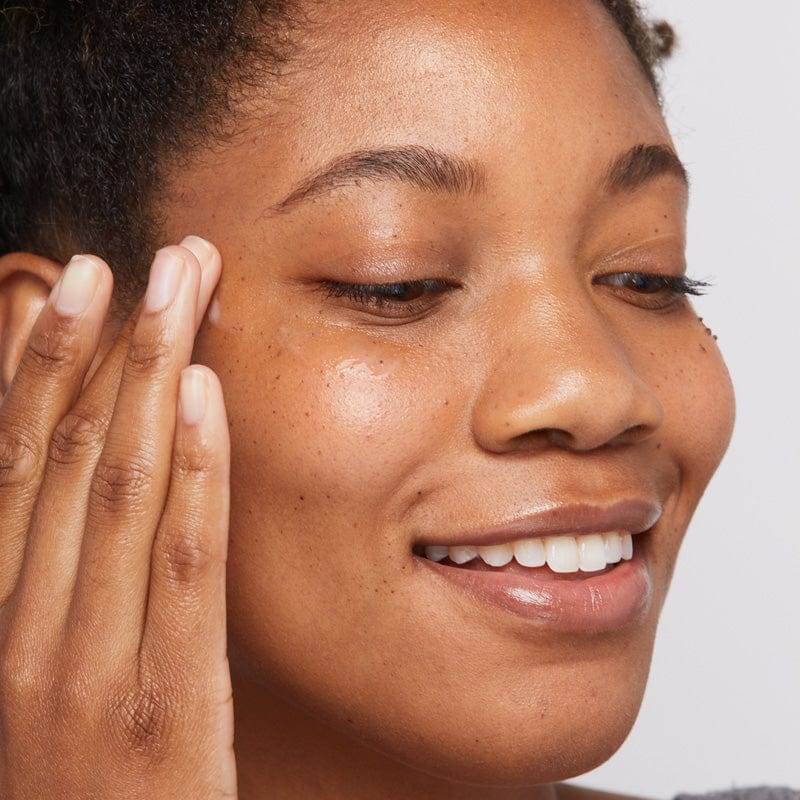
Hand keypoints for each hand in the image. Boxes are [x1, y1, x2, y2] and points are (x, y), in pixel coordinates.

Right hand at [0, 238, 235, 797]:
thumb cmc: (73, 778)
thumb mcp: (36, 669)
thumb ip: (50, 569)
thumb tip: (78, 464)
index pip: (12, 455)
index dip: (42, 358)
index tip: (82, 281)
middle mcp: (22, 624)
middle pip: (70, 448)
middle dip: (113, 343)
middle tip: (157, 259)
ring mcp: (89, 660)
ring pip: (117, 484)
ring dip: (152, 375)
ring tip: (183, 291)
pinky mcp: (166, 695)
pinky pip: (181, 559)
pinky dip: (194, 469)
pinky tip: (206, 394)